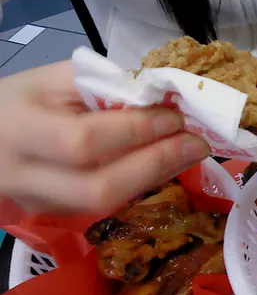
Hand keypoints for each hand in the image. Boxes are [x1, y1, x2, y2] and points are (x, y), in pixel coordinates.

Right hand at [0, 60, 209, 213]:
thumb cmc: (21, 100)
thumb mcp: (51, 80)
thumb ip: (102, 85)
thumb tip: (161, 96)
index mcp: (22, 129)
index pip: (84, 141)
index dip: (136, 131)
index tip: (176, 116)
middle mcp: (26, 176)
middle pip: (99, 188)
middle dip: (156, 164)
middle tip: (198, 143)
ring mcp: (38, 203)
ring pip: (105, 204)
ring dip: (156, 177)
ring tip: (191, 154)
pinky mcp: (53, 214)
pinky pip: (103, 205)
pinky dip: (140, 184)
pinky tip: (166, 165)